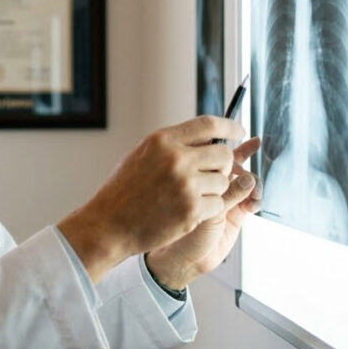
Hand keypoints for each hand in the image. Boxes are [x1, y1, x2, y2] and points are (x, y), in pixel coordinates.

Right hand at [58, 116, 244, 281]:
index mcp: (162, 140)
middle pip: (223, 154)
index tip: (239, 131)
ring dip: (213, 189)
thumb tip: (208, 140)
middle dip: (223, 165)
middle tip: (212, 174)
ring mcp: (185, 185)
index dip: (229, 126)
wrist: (109, 223)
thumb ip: (173, 145)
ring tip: (189, 195)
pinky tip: (188, 210)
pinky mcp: (192, 210)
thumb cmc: (124, 191)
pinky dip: (208, 208)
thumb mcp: (142, 155)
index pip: (209, 124)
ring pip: (223, 182)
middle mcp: (176, 159)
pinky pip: (218, 204)